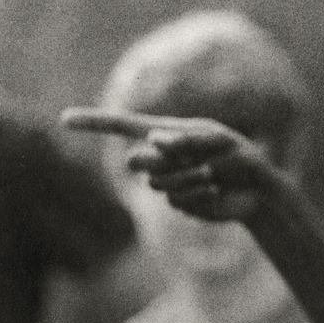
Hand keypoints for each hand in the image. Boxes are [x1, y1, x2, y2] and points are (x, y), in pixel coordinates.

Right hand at [62, 107, 276, 221]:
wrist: (260, 191)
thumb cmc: (243, 157)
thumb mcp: (220, 141)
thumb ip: (187, 139)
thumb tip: (153, 139)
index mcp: (168, 133)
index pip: (122, 126)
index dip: (94, 122)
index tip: (63, 119)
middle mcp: (163, 158)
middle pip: (138, 162)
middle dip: (162, 163)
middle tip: (199, 161)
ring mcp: (168, 182)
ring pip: (157, 184)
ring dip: (188, 179)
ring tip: (213, 175)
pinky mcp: (180, 204)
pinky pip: (175, 201)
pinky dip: (197, 194)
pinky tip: (215, 191)